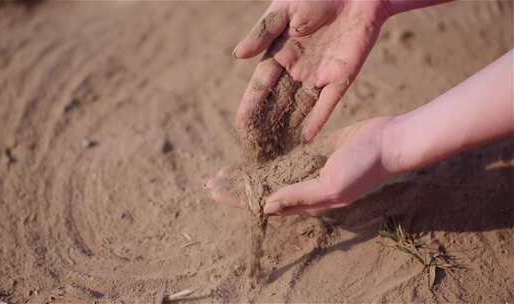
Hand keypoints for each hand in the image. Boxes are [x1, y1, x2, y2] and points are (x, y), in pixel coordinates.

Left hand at [207, 117, 397, 215]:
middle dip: (237, 187)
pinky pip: (286, 158)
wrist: (388, 141)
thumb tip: (266, 206)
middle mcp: (305, 187)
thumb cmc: (363, 166)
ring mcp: (309, 170)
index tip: (213, 192)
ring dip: (249, 173)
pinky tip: (254, 154)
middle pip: (263, 189)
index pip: (264, 202)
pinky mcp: (314, 152)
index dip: (238, 198)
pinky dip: (267, 158)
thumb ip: (299, 196)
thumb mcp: (331, 185)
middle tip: (210, 182)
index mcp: (307, 200)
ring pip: (271, 174)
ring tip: (226, 171)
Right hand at [235, 0, 391, 141]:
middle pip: (278, 102)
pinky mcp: (341, 76)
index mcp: (279, 52)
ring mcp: (319, 74)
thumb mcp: (283, 11)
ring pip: (300, 106)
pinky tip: (306, 138)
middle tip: (257, 148)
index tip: (242, 127)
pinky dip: (317, 119)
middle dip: (268, 124)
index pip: (260, 86)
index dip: (251, 106)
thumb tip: (237, 55)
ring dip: (289, 127)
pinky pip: (327, 103)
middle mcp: (297, 68)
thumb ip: (262, 33)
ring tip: (278, 150)